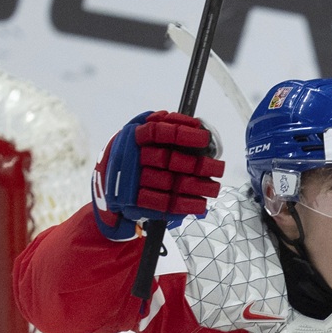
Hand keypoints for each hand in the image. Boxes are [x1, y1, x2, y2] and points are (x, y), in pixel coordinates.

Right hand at [91, 111, 223, 240]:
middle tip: (219, 168)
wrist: (112, 187)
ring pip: (168, 183)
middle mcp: (130, 157)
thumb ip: (168, 127)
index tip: (205, 137)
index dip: (182, 134)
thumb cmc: (139, 156)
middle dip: (197, 165)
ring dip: (196, 187)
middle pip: (168, 160)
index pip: (158, 131)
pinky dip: (184, 206)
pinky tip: (201, 205)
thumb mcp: (146, 136)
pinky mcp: (135, 203)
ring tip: (214, 188)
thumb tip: (197, 126)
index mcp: (133, 137)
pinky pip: (162, 205)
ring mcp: (131, 181)